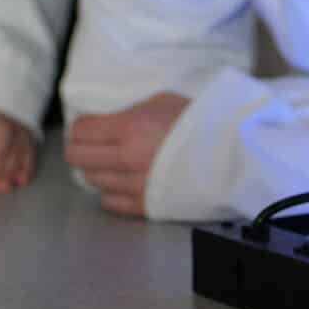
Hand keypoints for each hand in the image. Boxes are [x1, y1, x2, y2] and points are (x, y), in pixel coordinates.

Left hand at [63, 92, 189, 217]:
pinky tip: (122, 182)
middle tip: (94, 144)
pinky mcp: (145, 206)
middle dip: (81, 148)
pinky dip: (111, 192)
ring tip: (112, 163)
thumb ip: (131, 112)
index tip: (89, 126)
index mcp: (129, 128)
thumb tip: (108, 121)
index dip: (82, 127)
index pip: (81, 130)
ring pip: (92, 181)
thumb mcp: (162, 101)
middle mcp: (125, 159)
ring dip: (97, 170)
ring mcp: (133, 186)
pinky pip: (109, 203)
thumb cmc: (201, 120)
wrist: (232, 154)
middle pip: (77, 158)